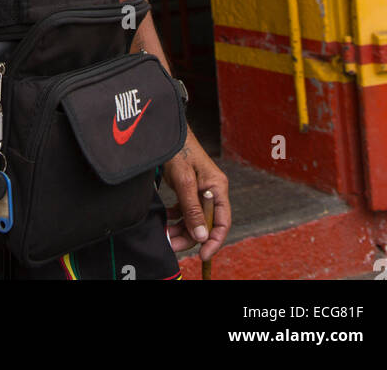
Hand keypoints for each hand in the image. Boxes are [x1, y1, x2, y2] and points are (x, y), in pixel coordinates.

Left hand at [161, 128, 230, 261]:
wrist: (164, 131)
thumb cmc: (178, 149)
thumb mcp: (184, 181)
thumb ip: (193, 209)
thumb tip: (202, 236)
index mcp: (217, 188)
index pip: (222, 222)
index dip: (214, 241)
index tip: (203, 255)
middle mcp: (211, 191)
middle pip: (206, 223)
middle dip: (190, 236)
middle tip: (172, 244)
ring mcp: (199, 190)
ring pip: (194, 218)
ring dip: (180, 228)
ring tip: (165, 234)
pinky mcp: (187, 188)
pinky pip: (185, 210)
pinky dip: (175, 217)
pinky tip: (165, 218)